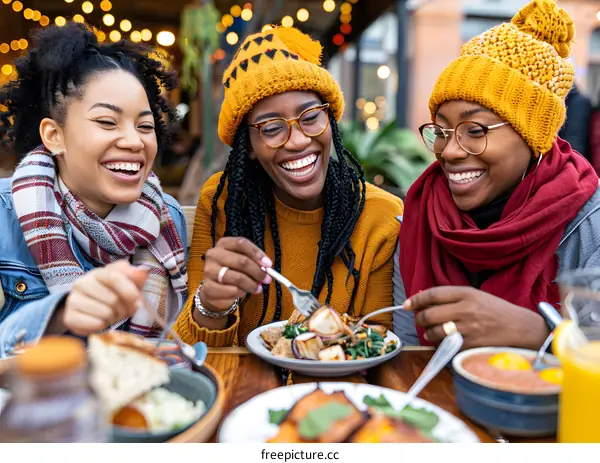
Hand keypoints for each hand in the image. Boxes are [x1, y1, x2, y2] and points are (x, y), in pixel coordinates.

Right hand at [49, 260, 147, 335]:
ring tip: (110, 314)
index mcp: (98, 273)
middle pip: (113, 299)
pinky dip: (103, 325)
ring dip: (113, 318)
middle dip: (123, 308)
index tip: (137, 301)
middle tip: (122, 310)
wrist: (87, 309)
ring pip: (105, 313)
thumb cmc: (112, 294)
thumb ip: (136, 276)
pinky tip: (100, 320)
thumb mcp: (126, 283)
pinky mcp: (70, 318)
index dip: (129, 291)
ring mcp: (73, 300)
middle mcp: (82, 283)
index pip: (114, 277)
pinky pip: (95, 325)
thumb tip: (142, 271)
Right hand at [200, 237, 272, 312]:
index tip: (268, 264)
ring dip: (252, 284)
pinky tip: (243, 292)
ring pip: (238, 278)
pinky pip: (232, 290)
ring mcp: (209, 271)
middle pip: (241, 261)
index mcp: (223, 244)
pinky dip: (242, 292)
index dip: (257, 253)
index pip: (241, 243)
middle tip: (267, 279)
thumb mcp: (241, 261)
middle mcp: (214, 254)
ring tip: (257, 288)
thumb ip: (254, 261)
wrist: (213, 290)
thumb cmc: (231, 272)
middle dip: (257, 272)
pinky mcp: (208, 287)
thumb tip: (267, 268)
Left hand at [404, 286, 548, 349]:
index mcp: (466, 293)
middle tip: (420, 321)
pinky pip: (446, 346)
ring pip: (435, 332)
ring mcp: (468, 329)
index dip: (416, 300)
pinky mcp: (470, 345)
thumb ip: (451, 297)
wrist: (522, 329)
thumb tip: (421, 299)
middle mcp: (465, 310)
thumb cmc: (496, 311)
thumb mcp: (475, 296)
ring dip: (428, 334)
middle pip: (429, 315)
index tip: (407, 305)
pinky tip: (445, 342)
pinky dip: (441, 345)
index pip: (433, 294)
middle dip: (420, 319)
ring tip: (432, 332)